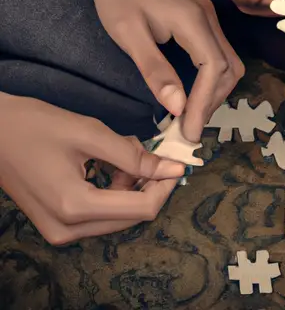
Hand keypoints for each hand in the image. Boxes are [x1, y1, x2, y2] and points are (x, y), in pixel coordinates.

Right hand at [0, 93, 185, 244]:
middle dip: (149, 184)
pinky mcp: (57, 223)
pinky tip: (112, 163)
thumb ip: (133, 155)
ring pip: (118, 215)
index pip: (141, 209)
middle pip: (131, 215)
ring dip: (132, 185)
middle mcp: (68, 229)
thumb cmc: (36, 126)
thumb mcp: (90, 134)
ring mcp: (60, 230)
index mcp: (75, 207)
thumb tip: (173, 168)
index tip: (177, 163)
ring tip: (126, 152)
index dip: (165, 186)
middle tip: (150, 153)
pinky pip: (100, 213)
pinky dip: (115, 189)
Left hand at [88, 0, 244, 141]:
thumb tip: (178, 108)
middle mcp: (210, 20)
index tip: (188, 131)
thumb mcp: (128, 34)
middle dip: (212, 102)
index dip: (204, 103)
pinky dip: (212, 80)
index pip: (213, 69)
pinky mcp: (204, 21)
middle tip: (189, 129)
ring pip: (229, 64)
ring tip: (192, 115)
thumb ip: (155, 70)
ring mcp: (210, 19)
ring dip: (215, 93)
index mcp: (192, 21)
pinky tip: (195, 93)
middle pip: (229, 69)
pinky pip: (219, 55)